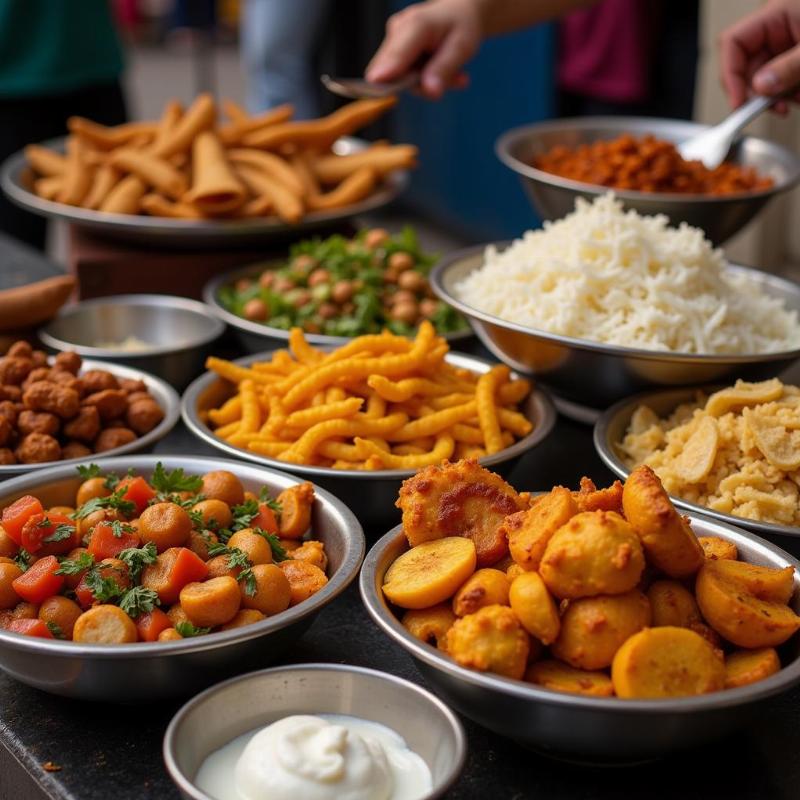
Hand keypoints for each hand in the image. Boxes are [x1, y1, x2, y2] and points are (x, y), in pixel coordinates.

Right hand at [365, 0, 482, 98]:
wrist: (458, 12)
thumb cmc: (461, 25)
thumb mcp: (462, 47)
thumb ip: (444, 69)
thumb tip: (430, 92)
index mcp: (416, 25)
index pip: (395, 54)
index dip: (385, 73)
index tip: (374, 84)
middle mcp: (398, 30)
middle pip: (394, 73)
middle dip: (421, 85)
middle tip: (454, 80)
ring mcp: (393, 39)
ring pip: (400, 78)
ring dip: (426, 82)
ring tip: (454, 73)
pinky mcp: (394, 49)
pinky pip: (403, 75)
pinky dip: (423, 78)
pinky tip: (443, 69)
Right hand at [720, 0, 799, 110]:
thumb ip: (789, 67)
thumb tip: (760, 87)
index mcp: (777, 14)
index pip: (733, 42)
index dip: (729, 74)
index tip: (738, 102)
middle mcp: (777, 29)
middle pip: (746, 66)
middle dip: (757, 93)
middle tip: (770, 107)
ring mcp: (786, 43)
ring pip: (763, 78)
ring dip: (775, 97)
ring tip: (792, 102)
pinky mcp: (794, 57)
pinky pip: (780, 79)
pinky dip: (786, 94)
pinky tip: (797, 96)